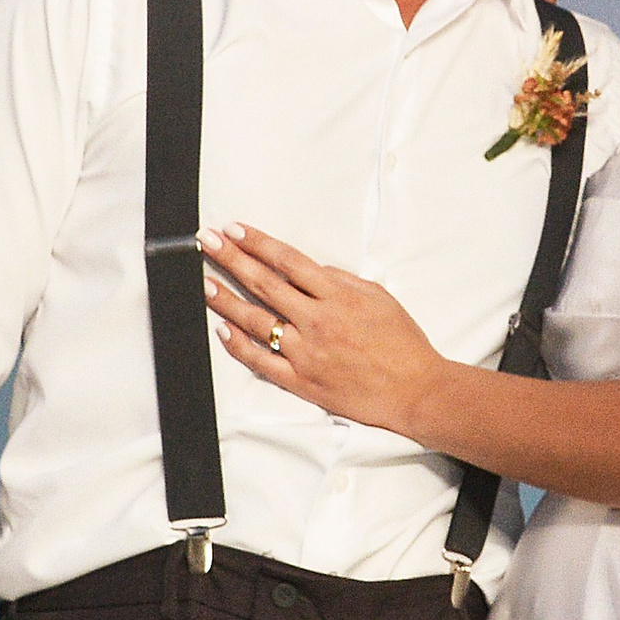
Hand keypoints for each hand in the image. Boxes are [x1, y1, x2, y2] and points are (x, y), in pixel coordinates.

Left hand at [202, 224, 448, 437]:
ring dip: (226, 300)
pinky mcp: (301, 382)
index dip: (258, 243)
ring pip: (256, 321)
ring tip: (204, 283)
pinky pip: (261, 362)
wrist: (415, 389)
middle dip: (232, 259)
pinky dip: (239, 346)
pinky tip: (222, 330)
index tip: (235, 229)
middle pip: (264, 284)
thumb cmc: (402, 343)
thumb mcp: (379, 297)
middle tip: (207, 242)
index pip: (288, 261)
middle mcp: (317, 321)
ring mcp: (306, 353)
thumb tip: (311, 269)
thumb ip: (342, 281)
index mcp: (337, 296)